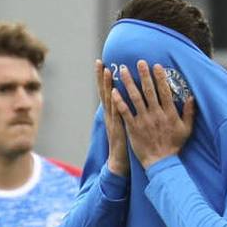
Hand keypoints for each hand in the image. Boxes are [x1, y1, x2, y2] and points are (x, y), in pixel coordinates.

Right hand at [95, 59, 128, 175]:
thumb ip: (124, 113)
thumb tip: (127, 100)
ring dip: (107, 85)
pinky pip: (117, 112)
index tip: (102, 63)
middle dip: (101, 77)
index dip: (104, 78)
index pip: (107, 92)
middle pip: (104, 92)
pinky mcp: (119, 127)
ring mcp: (113, 121)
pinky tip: (114, 92)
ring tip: (107, 71)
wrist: (119, 164)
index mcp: (112, 113)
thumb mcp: (123, 126)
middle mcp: (110, 115)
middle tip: (99, 62)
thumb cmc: (124, 144)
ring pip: (109, 99)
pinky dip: (115, 101)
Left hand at [112, 60, 194, 168]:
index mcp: (169, 113)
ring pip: (135, 98)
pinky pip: (125, 112)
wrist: (161, 163)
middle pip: (149, 91)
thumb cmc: (174, 146)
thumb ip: (189, 113)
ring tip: (124, 70)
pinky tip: (113, 91)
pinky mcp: (133, 128)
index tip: (156, 66)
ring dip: (129, 83)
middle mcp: (156, 114)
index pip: (165, 91)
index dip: (160, 78)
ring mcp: (144, 121)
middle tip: (138, 61)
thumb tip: (191, 97)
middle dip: (144, 75)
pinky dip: (119, 101)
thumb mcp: (187, 129)